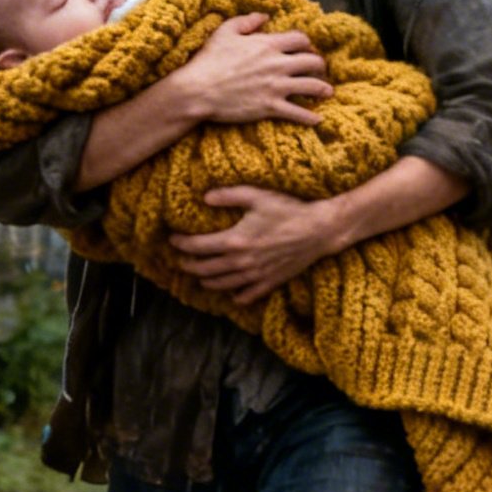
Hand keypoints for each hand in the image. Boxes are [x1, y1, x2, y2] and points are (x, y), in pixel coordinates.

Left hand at [171, 185, 339, 303]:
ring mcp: (255, 275)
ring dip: (206, 281)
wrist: (319, 230)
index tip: (172, 240)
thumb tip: (205, 197)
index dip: (181, 244)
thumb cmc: (289, 210)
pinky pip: (247, 295)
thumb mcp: (257, 196)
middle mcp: (241, 262)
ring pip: (221, 285)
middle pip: (204, 269)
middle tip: (180, 260)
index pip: (197, 247)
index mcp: (234, 240)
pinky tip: (231, 293)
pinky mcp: (270, 282)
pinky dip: (235, 296)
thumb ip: (229, 195)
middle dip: (188, 265)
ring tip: (199, 276)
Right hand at [184, 14, 330, 125]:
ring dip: (323, 89)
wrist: (198, 90)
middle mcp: (277, 64)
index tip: (307, 49)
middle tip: (320, 70)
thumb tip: (264, 16)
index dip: (307, 43)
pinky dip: (310, 118)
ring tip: (327, 92)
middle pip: (312, 62)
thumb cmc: (209, 60)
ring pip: (312, 87)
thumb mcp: (225, 32)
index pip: (300, 39)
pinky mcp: (270, 107)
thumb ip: (247, 20)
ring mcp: (276, 87)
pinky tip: (318, 120)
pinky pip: (298, 113)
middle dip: (319, 65)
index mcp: (268, 44)